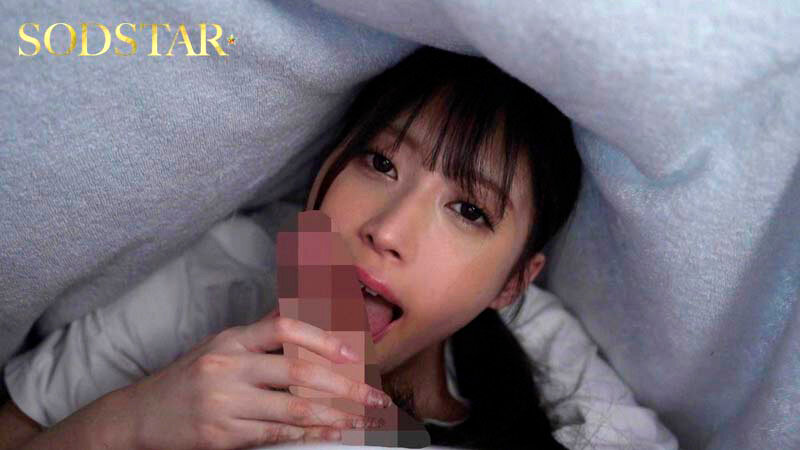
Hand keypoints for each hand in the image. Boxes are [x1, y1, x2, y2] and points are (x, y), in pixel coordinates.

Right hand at [118, 311, 391, 448]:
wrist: (138, 417)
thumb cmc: (187, 380)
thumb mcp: (219, 346)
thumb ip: (260, 335)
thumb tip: (300, 310)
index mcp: (231, 339)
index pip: (283, 328)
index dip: (321, 339)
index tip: (352, 354)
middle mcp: (228, 366)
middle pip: (298, 371)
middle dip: (344, 386)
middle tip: (373, 396)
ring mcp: (225, 402)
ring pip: (292, 406)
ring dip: (333, 415)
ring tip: (360, 419)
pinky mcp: (221, 434)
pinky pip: (275, 432)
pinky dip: (307, 433)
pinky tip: (329, 433)